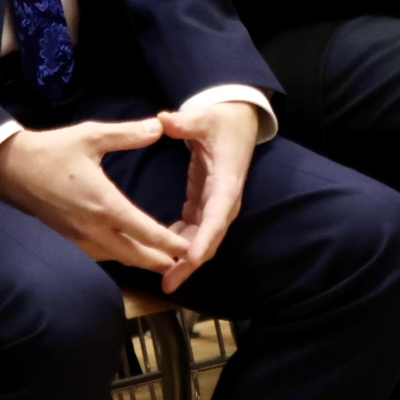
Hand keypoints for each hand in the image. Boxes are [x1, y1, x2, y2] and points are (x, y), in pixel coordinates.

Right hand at [0, 118, 189, 271]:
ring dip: (143, 260)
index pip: (145, 232)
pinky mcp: (71, 239)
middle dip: (162, 260)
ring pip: (120, 258)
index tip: (191, 248)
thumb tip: (159, 128)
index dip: (170, 243)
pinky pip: (103, 255)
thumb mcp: (91, 135)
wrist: (11, 168)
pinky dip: (123, 256)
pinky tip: (133, 249)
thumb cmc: (52, 150)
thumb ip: (127, 134)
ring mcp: (80, 238)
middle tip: (187, 260)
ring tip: (167, 258)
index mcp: (104, 204)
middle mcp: (94, 228)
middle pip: (136, 255)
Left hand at [156, 101, 257, 291]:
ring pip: (202, 239)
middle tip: (169, 282)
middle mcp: (225, 199)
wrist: (238, 122)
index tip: (189, 259)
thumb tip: (164, 120)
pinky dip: (179, 243)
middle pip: (210, 237)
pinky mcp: (206, 203)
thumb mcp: (204, 117)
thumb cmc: (222, 120)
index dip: (205, 239)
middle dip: (191, 262)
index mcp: (227, 180)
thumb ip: (185, 122)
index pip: (217, 214)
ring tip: (164, 280)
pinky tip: (161, 254)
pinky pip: (194, 230)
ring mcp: (216, 204)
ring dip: (184, 260)